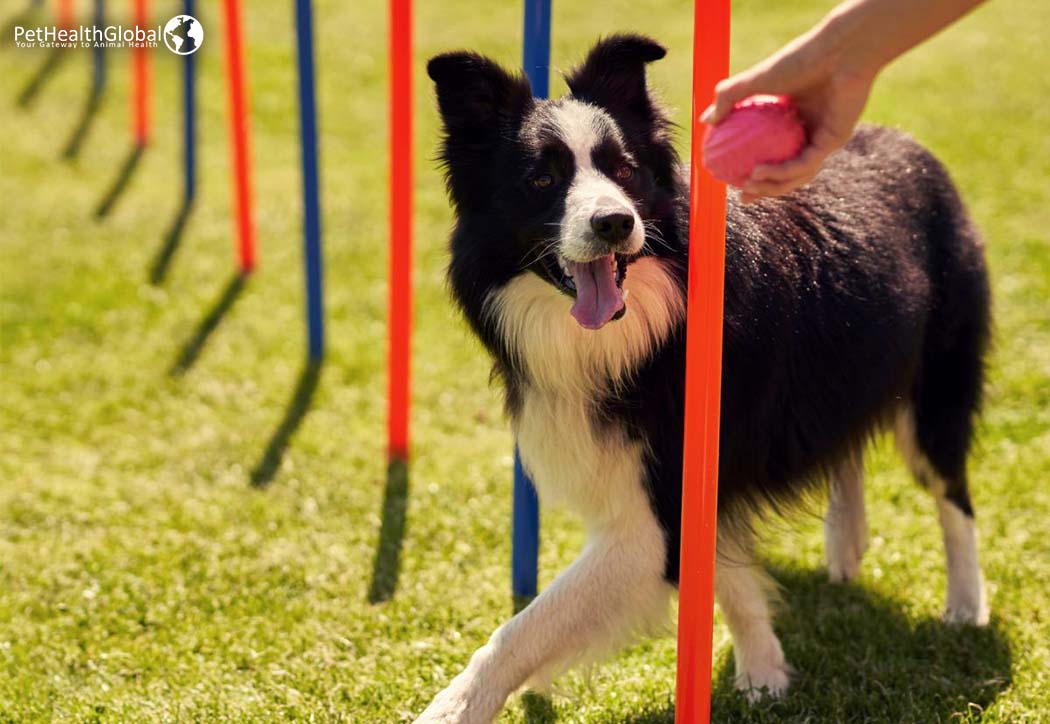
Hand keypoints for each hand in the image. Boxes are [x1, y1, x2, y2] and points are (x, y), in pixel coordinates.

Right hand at [701, 20, 875, 201]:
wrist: (839, 51)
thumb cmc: (800, 59)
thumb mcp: (755, 78)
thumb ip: (728, 98)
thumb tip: (706, 122)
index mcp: (793, 118)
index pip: (772, 151)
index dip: (754, 169)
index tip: (732, 177)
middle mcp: (810, 130)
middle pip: (787, 171)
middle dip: (765, 189)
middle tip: (742, 195)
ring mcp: (823, 138)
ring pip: (797, 174)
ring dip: (772, 186)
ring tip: (748, 187)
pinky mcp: (834, 141)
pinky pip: (804, 164)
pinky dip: (781, 172)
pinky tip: (760, 172)